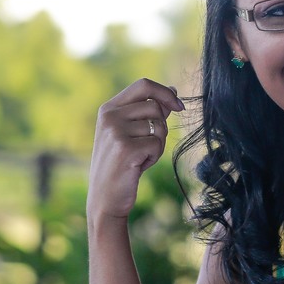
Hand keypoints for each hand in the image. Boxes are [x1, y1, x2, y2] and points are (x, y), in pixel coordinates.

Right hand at [88, 78, 184, 220]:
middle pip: (155, 106)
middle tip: (149, 145)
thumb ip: (148, 112)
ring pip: (158, 126)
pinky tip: (138, 166)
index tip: (179, 106)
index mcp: (108, 108)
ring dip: (157, 144)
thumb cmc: (121, 165)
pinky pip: (157, 144)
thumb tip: (173, 90)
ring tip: (140, 157)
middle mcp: (109, 116)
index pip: (143, 85)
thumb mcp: (130, 134)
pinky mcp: (125, 148)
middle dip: (161, 127)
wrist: (105, 198)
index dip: (165, 92)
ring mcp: (115, 131)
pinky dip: (154, 157)